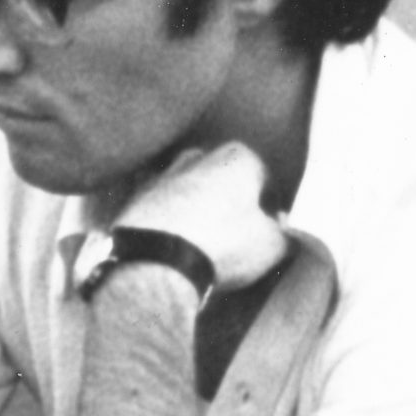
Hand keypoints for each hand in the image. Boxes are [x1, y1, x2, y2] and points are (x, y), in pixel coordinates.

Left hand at [120, 142, 289, 290]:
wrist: (153, 260)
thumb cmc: (222, 243)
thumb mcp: (272, 245)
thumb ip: (283, 235)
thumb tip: (281, 235)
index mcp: (237, 156)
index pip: (264, 179)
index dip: (269, 209)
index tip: (269, 234)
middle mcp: (195, 157)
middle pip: (221, 180)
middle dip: (229, 204)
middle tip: (234, 238)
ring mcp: (160, 177)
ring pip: (187, 194)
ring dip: (195, 214)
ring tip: (201, 246)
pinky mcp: (132, 203)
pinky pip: (159, 214)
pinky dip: (166, 227)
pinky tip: (172, 250)